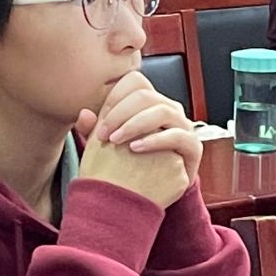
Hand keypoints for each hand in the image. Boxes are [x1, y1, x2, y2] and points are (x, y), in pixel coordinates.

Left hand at [84, 71, 203, 180]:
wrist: (149, 193)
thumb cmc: (127, 164)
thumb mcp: (106, 144)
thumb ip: (93, 130)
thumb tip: (83, 115)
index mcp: (150, 102)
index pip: (134, 82)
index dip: (114, 97)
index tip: (98, 121)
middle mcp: (169, 109)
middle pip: (146, 95)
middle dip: (120, 114)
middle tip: (103, 135)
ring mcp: (183, 126)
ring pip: (162, 111)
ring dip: (135, 124)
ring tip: (116, 141)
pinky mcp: (192, 146)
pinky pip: (177, 135)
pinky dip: (154, 140)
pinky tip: (135, 149)